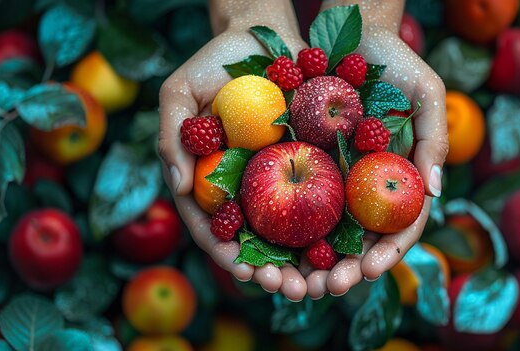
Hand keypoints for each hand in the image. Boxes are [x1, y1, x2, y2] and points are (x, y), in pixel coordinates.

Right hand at [159, 17, 311, 300]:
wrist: (262, 38)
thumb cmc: (214, 63)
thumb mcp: (179, 93)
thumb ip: (171, 138)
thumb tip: (179, 188)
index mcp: (209, 181)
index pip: (213, 227)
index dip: (227, 253)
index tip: (246, 270)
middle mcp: (243, 187)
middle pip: (255, 240)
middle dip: (273, 269)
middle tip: (292, 289)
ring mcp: (275, 177)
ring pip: (290, 229)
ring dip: (305, 260)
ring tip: (322, 282)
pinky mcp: (307, 162)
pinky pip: (319, 196)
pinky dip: (330, 225)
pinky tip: (348, 245)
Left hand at [306, 16, 447, 298]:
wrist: (351, 38)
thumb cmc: (396, 63)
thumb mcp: (426, 94)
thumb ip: (433, 141)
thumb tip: (433, 192)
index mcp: (398, 178)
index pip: (399, 226)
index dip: (388, 252)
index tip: (371, 268)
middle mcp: (366, 186)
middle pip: (359, 240)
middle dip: (346, 270)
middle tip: (327, 287)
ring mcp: (336, 178)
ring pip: (325, 231)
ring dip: (311, 261)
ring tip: (296, 281)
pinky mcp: (306, 164)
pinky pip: (294, 200)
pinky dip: (284, 228)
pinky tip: (268, 247)